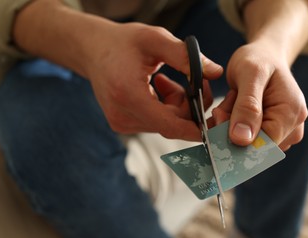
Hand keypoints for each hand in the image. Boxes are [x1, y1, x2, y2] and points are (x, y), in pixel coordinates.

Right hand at [84, 22, 222, 140]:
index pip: (169, 125)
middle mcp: (123, 116)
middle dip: (188, 107)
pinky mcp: (122, 124)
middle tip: (193, 82)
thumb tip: (215, 72)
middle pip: (171, 124)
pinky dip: (164, 108)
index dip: (195, 128)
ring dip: (175, 105)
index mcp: (129, 95)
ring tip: (165, 81)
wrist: (92, 50)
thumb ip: (186, 56)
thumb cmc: (122, 42)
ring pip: (165, 124)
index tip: (214, 125)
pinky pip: (155, 122)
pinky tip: (157, 88)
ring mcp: (121, 123)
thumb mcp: (155, 39)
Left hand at [211, 42, 307, 150]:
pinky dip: (233, 126)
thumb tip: (242, 140)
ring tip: (232, 100)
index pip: (263, 145)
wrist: (264, 56)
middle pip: (254, 146)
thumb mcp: (250, 74)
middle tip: (225, 104)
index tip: (220, 116)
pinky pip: (247, 139)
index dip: (236, 137)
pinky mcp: (272, 133)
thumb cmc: (259, 59)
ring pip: (247, 143)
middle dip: (232, 128)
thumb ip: (247, 106)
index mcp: (292, 113)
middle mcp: (293, 127)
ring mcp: (284, 132)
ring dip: (230, 126)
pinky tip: (234, 108)